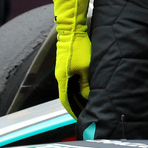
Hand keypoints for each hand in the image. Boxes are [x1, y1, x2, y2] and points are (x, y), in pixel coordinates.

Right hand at [51, 0, 91, 116]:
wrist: (71, 30)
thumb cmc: (78, 47)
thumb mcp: (86, 68)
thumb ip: (86, 83)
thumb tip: (86, 96)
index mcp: (62, 78)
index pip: (65, 100)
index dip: (71, 110)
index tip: (78, 117)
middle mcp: (60, 76)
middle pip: (66, 95)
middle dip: (75, 104)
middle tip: (85, 111)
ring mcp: (62, 70)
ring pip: (69, 87)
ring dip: (76, 95)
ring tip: (87, 102)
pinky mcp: (65, 65)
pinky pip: (70, 80)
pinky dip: (77, 86)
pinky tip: (85, 88)